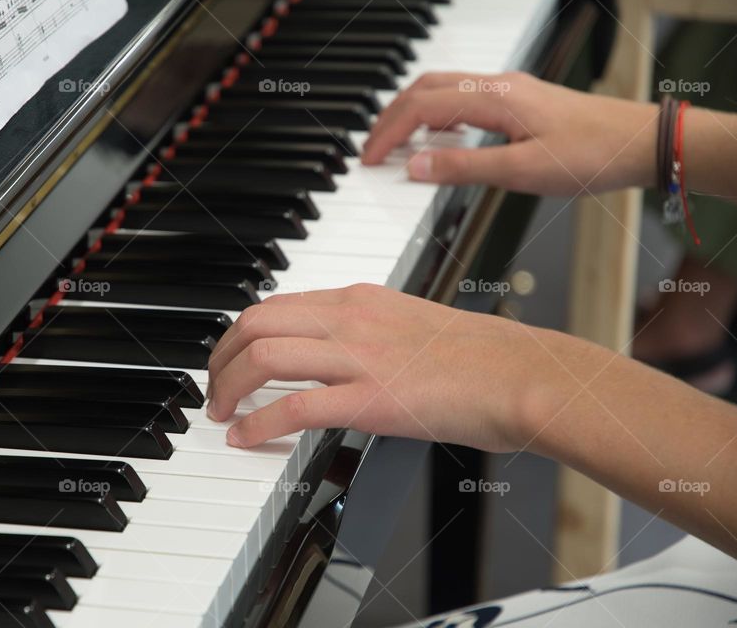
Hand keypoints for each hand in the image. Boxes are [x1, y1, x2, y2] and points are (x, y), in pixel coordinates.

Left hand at [206, 284, 565, 451]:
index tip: (231, 357)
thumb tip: (333, 358)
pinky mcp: (370, 398)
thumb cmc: (479, 357)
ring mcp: (359, 356)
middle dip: (221, 357)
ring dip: (228, 387)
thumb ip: (366, 332)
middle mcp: (351, 318)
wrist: (521, 374)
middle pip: (256, 322)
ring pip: (264, 356)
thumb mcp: (410, 324)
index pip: (278, 304)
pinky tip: (245, 437)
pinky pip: (293, 407)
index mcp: (360, 299)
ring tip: (220, 413)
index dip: (241, 333)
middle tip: (215, 387)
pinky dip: (257, 423)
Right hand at [361, 71, 658, 195]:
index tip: (369, 159)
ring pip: (442, 90)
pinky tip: (437, 140)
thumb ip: (464, 169)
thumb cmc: (591, 155)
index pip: (421, 107)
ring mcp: (508, 90)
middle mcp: (498, 86)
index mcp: (494, 98)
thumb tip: (415, 167)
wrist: (640, 143)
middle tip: (371, 150)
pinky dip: (436, 116)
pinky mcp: (518, 101)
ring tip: (393, 144)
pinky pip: (462, 99)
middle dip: (390, 118)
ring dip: (411, 114)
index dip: (389, 133)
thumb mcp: (522, 171)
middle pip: (424, 89)